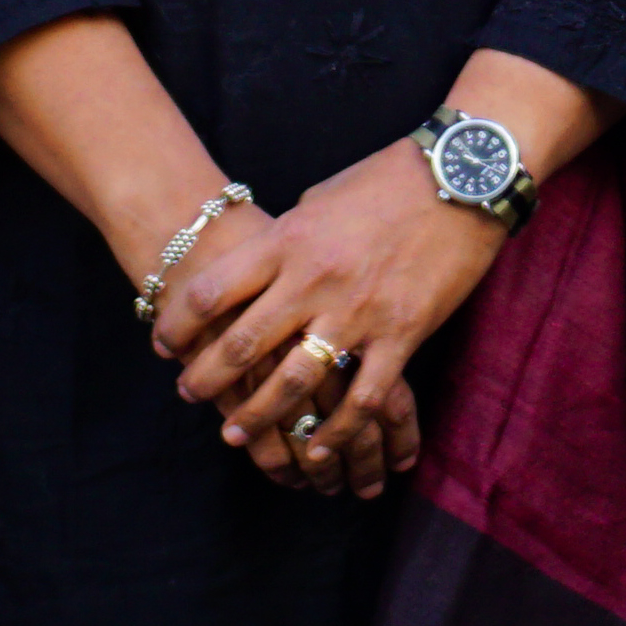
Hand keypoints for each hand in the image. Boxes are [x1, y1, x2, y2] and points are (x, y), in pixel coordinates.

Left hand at [158, 138, 505, 501]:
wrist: (461, 177)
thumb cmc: (387, 179)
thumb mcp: (320, 199)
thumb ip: (287, 240)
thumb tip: (261, 267)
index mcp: (289, 240)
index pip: (212, 292)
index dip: (178, 324)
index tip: (164, 344)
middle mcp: (314, 280)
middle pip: (243, 344)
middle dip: (206, 378)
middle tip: (189, 394)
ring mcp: (358, 312)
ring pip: (295, 381)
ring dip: (258, 415)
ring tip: (234, 435)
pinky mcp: (401, 333)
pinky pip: (362, 396)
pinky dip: (336, 430)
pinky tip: (316, 448)